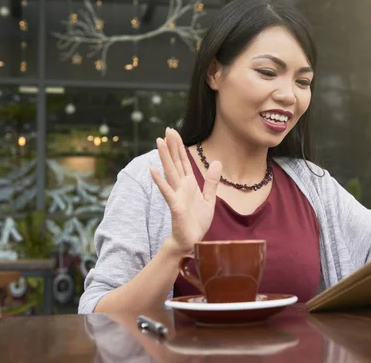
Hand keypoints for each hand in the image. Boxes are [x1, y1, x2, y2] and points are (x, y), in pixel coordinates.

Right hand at [150, 127, 221, 254]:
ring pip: (170, 172)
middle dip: (171, 146)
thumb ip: (212, 181)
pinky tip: (153, 170)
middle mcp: (181, 187)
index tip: (174, 132)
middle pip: (176, 162)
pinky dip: (160, 181)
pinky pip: (167, 192)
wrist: (192, 241)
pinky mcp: (175, 206)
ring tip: (158, 142)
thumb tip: (217, 162)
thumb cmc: (197, 222)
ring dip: (164, 157)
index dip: (179, 147)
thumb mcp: (210, 199)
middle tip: (166, 130)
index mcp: (189, 184)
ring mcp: (176, 195)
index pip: (184, 162)